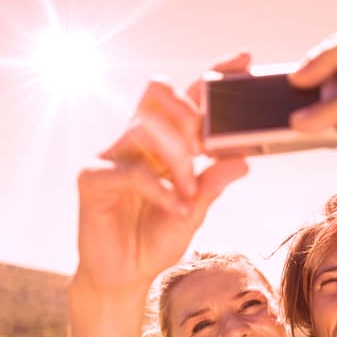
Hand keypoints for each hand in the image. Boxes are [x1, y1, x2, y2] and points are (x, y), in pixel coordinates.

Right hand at [73, 55, 250, 292]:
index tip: (243, 59)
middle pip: (158, 98)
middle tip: (207, 144)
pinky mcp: (93, 179)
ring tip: (191, 195)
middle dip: (190, 115)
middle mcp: (134, 142)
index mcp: (161, 144)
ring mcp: (111, 157)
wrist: (125, 277)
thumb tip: (243, 158)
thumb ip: (213, 183)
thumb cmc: (155, 240)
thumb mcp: (195, 211)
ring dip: (178, 163)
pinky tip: (177, 208)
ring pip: (146, 132)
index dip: (211, 77)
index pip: (185, 100)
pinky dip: (160, 190)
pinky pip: (131, 172)